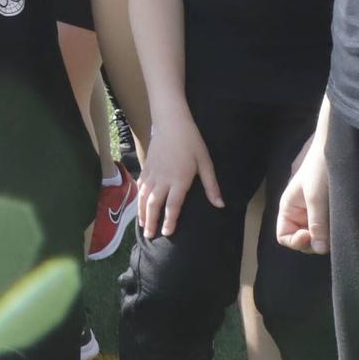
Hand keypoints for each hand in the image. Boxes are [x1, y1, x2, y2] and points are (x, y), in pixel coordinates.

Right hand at [139, 114, 221, 237]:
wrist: (171, 123)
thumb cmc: (191, 142)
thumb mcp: (205, 163)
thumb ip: (211, 186)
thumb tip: (220, 205)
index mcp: (179, 180)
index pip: (172, 206)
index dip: (169, 221)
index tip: (167, 234)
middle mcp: (163, 179)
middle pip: (153, 204)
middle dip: (151, 222)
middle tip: (150, 237)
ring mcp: (152, 173)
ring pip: (143, 197)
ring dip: (142, 213)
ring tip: (143, 226)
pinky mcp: (146, 167)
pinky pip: (140, 186)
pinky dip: (138, 198)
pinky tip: (139, 205)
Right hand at [276, 132, 329, 253]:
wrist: (336, 149)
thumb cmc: (319, 169)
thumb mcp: (316, 197)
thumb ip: (316, 224)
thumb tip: (320, 249)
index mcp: (289, 208)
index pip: (284, 236)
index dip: (295, 241)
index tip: (310, 235)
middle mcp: (299, 213)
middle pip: (301, 239)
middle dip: (313, 241)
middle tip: (327, 233)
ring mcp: (314, 213)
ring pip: (316, 235)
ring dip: (325, 236)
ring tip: (336, 226)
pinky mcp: (328, 210)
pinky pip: (327, 228)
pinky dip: (333, 230)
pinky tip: (340, 224)